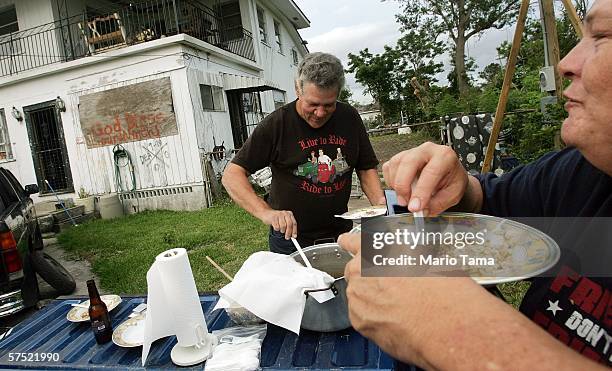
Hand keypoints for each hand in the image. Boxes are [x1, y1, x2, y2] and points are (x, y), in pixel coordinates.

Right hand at [260, 209, 296, 239]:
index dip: (294, 231)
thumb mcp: (284, 220)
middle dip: (288, 233)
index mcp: (289, 214)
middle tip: (287, 237)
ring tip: (280, 229)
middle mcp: (285, 213)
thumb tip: (293, 236)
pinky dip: (276, 229)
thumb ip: (289, 227)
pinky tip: (275, 226)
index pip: (294, 223)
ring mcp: (279, 215)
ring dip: (282, 230)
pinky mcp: (274, 218)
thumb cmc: (277, 218)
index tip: (294, 237)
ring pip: (283, 226)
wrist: (266, 213)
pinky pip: (277, 227)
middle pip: (289, 225)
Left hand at [338, 233, 480, 368]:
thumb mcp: (426, 258)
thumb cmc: (441, 291)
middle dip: (370, 276)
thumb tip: (405, 257)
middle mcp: (360, 272)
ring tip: (401, 305)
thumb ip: (403, 255)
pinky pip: (362, 315)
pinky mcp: (359, 323)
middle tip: (394, 285)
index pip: (354, 241)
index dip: (351, 242)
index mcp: (375, 250)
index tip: (345, 242)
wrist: (446, 326)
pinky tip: (396, 318)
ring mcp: (357, 299)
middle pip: (356, 271)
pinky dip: (374, 316)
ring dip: (373, 297)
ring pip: (359, 295)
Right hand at [382, 142, 467, 215]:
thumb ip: (438, 203)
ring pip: (396, 164)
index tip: (415, 207)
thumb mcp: (453, 194)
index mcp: (444, 156)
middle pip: (409, 162)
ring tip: (405, 197)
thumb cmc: (451, 179)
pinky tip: (400, 189)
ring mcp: (412, 152)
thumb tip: (422, 211)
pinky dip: (390, 181)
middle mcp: (427, 150)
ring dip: (396, 185)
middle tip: (405, 203)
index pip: (431, 172)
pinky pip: (388, 167)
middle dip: (403, 185)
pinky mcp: (400, 157)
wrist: (448, 173)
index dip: (421, 191)